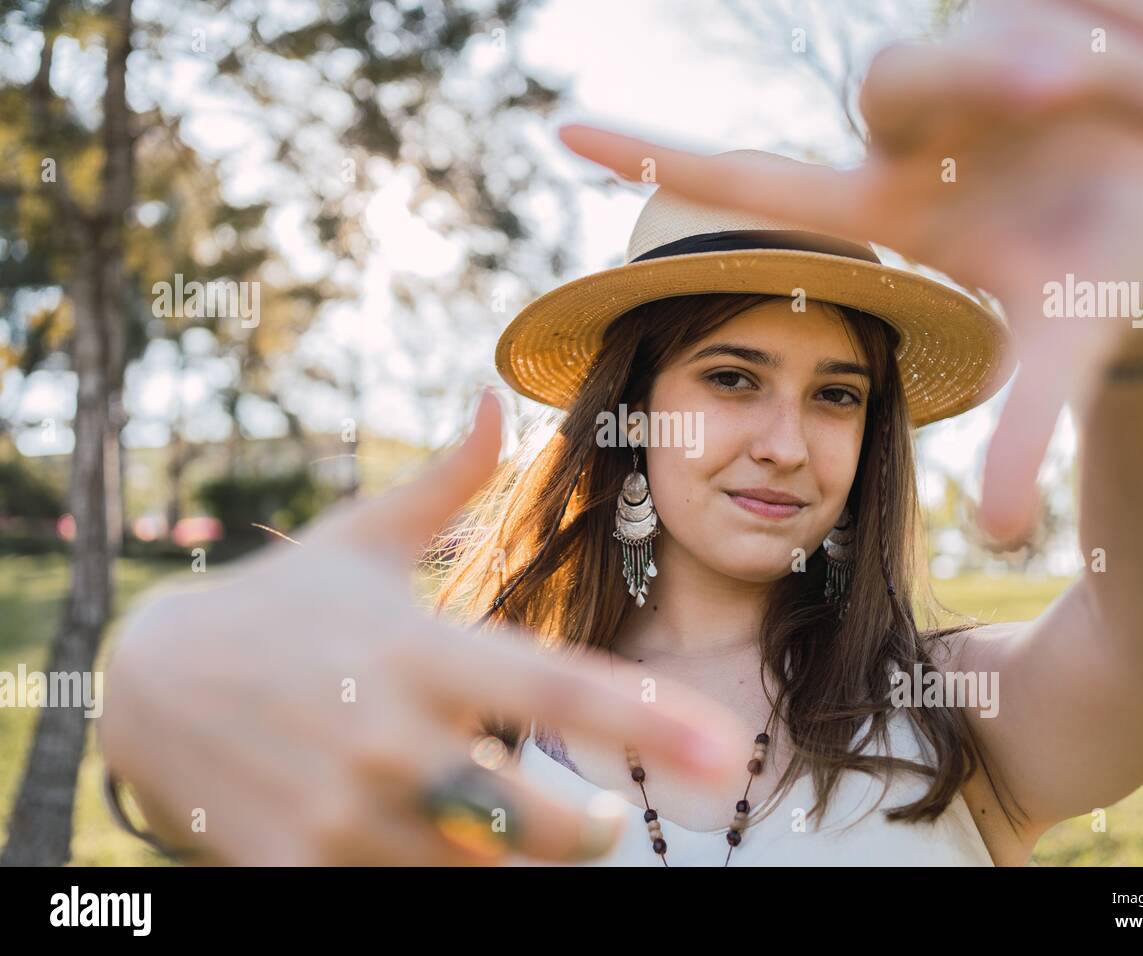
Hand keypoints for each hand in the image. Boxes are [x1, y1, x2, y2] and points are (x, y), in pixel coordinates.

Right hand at [100, 389, 752, 864]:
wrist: (146, 680)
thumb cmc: (279, 604)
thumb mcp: (359, 537)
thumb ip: (447, 482)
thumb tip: (498, 399)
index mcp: (422, 649)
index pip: (559, 690)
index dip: (652, 724)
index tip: (729, 753)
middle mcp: (390, 735)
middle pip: (535, 819)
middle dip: (585, 832)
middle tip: (599, 821)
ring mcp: (341, 812)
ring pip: (475, 876)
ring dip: (509, 863)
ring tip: (505, 831)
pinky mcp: (296, 866)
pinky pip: (397, 903)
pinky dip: (430, 884)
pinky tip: (427, 851)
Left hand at [555, 0, 1142, 541]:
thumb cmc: (1091, 292)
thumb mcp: (1059, 353)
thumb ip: (1027, 435)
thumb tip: (1010, 534)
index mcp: (894, 206)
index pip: (759, 179)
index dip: (663, 157)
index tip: (563, 137)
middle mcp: (914, 133)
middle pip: (899, 77)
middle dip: (997, 74)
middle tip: (1075, 89)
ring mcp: (971, 70)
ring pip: (1002, 31)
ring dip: (1096, 62)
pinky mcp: (1042, 15)